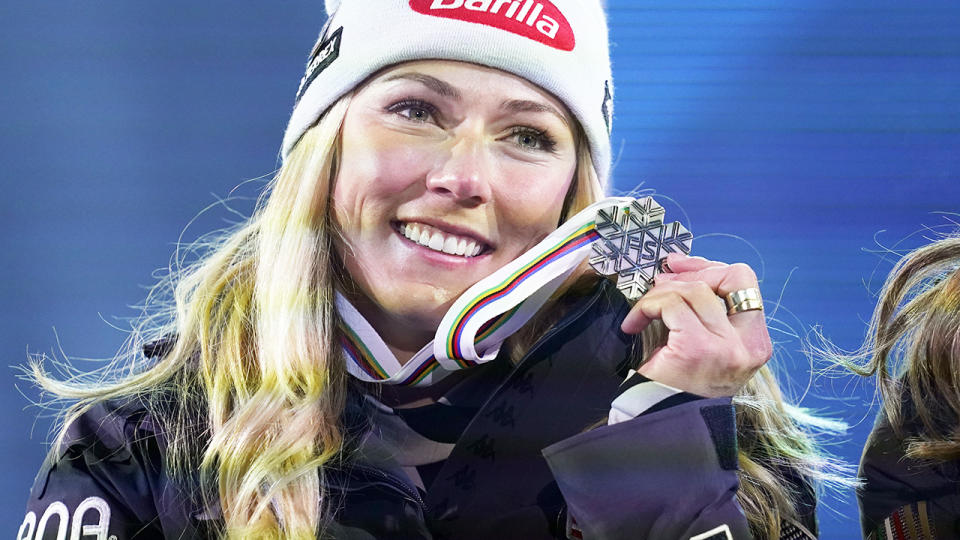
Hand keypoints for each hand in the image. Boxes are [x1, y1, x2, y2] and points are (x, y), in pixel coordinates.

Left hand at [620, 253, 771, 397]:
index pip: (744, 282)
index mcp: (755, 342)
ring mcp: (726, 347)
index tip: (679, 267)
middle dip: (688, 273)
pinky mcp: (697, 348)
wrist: (662, 427)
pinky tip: (633, 325)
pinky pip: (671, 306)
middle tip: (658, 283)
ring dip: (661, 293)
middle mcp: (748, 344)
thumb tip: (677, 270)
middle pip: (727, 278)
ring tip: (644, 312)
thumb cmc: (680, 387)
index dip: (710, 267)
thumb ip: (704, 311)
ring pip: (694, 290)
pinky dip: (647, 307)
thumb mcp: (705, 346)